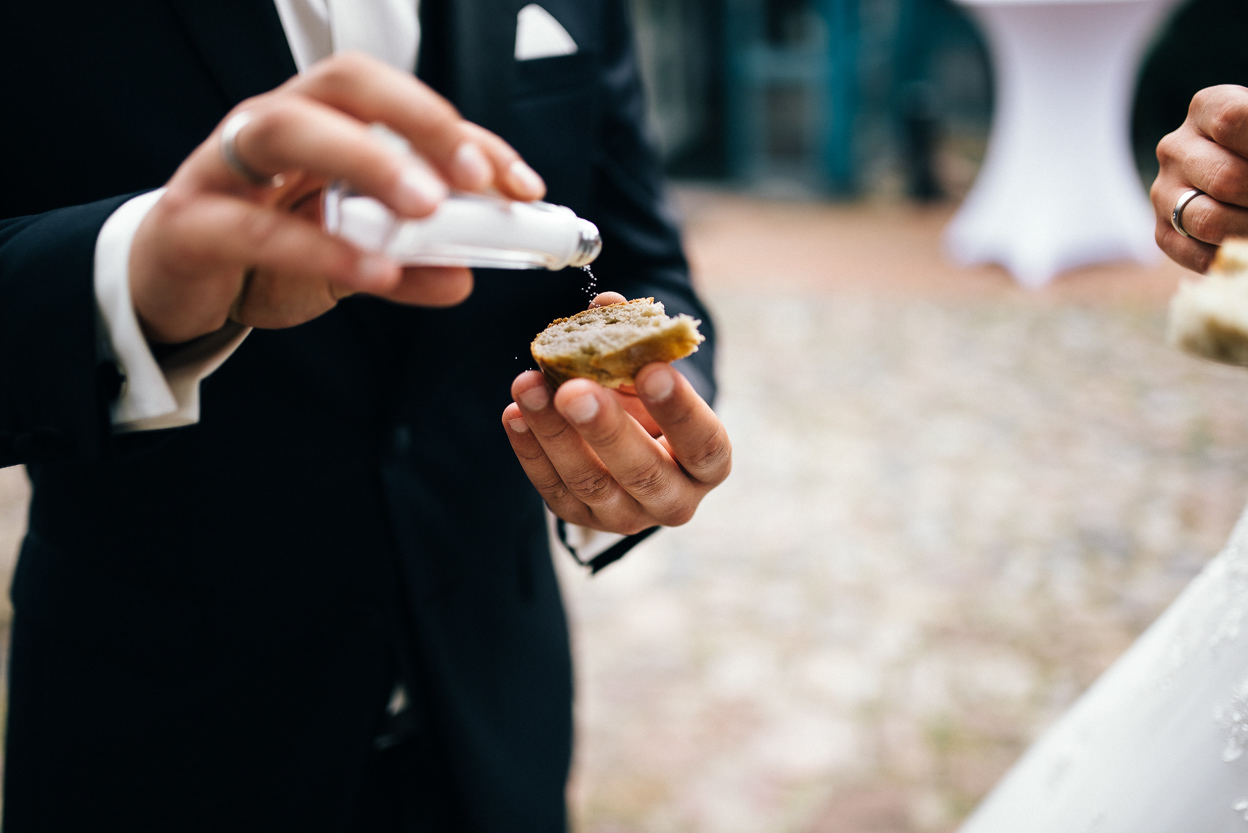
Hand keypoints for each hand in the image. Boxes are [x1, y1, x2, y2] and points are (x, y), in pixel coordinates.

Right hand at [130, 51, 545, 343]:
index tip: (523, 186)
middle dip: (421, 122)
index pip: (399, 106)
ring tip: (427, 210)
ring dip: (368, 162)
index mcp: (322, 125)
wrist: (170, 291)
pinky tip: (374, 271)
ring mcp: (223, 168)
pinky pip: (256, 228)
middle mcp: (273, 127)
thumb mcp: (349, 262)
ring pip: (289, 130)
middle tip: (476, 179)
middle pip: (346, 86)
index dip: (465, 139)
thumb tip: (464, 277)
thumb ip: (405, 265)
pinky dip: (322, 249)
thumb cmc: (261, 257)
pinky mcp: (190, 225)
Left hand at [501, 294, 731, 535]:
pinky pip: (553, 489)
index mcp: (708, 464)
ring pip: (589, 483)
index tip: (652, 370)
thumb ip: (635, 342)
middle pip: (642, 473)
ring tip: (529, 387)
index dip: (680, 409)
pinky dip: (530, 450)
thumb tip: (606, 305)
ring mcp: (625, 516)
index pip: (703, 444)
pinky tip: (515, 413)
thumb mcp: (654, 374)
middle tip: (573, 390)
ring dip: (554, 433)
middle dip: (604, 428)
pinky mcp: (581, 519)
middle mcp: (673, 500)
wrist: (634, 446)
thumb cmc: (652, 404)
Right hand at [1152, 84, 1247, 272]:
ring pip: (1208, 221)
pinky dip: (1231, 257)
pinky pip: (1194, 254)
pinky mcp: (1163, 231)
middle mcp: (1175, 147)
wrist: (1244, 168)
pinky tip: (1247, 247)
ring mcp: (1163, 191)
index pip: (1233, 121)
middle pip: (1225, 179)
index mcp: (1207, 107)